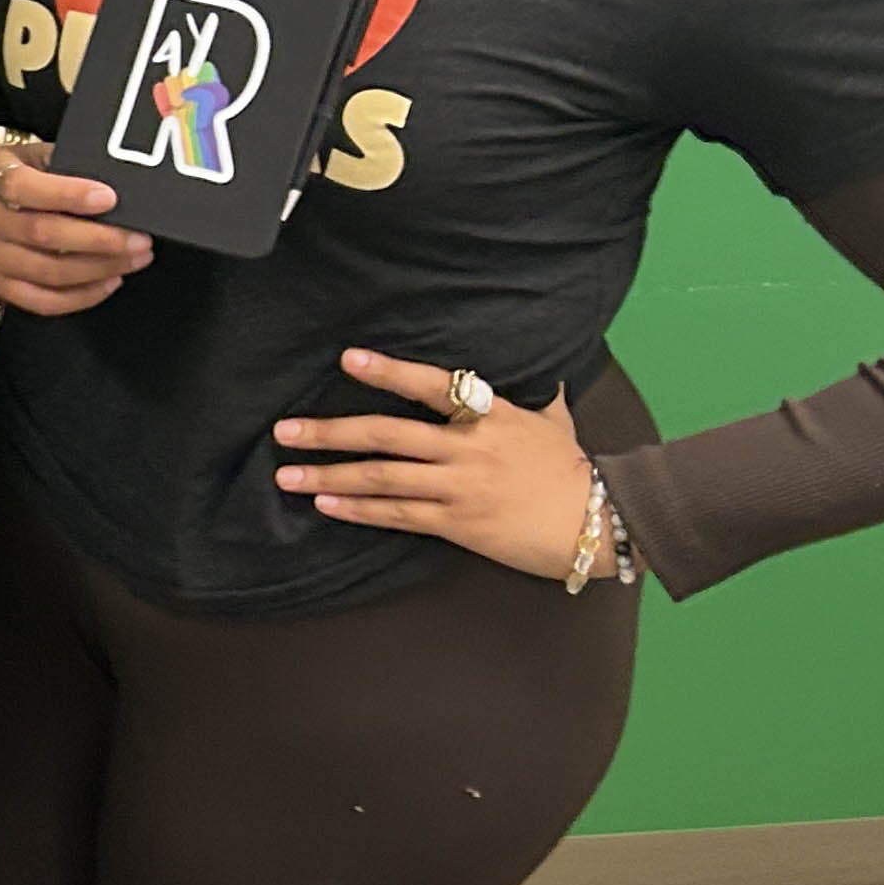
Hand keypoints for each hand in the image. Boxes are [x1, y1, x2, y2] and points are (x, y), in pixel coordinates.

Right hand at [0, 137, 150, 317]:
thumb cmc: (24, 176)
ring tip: (134, 259)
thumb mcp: (40, 156)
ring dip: (98, 269)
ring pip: (47, 272)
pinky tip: (109, 281)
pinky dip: (81, 296)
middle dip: (98, 239)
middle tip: (138, 239)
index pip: (24, 188)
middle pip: (41, 235)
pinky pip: (42, 301)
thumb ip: (72, 167)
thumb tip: (122, 188)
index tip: (109, 198)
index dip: (68, 194)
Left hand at [272, 350, 600, 576]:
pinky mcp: (457, 524)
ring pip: (381, 478)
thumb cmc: (573, 468)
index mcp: (489, 415)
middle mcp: (467, 448)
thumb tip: (539, 364)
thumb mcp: (553, 419)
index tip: (348, 360)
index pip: (432, 387)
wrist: (598, 521)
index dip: (389, 372)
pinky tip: (325, 505)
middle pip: (386, 435)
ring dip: (329, 476)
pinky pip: (397, 515)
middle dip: (330, 432)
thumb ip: (533, 393)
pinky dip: (358, 510)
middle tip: (284, 430)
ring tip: (286, 475)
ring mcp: (459, 487)